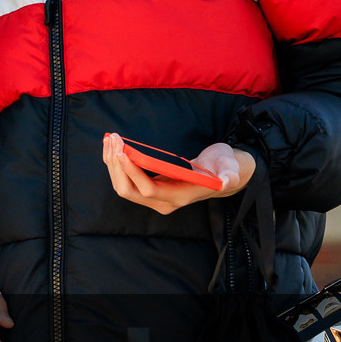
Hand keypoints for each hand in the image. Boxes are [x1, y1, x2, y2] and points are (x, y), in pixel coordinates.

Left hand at [101, 135, 255, 217]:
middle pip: (129, 191)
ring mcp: (155, 198)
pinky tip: (112, 147)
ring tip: (109, 139)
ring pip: (124, 187)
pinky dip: (117, 165)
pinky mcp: (150, 190)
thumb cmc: (225, 167)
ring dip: (113, 164)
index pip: (148, 190)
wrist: (222, 175)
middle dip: (117, 166)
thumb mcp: (230, 169)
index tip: (121, 151)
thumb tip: (226, 181)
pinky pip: (127, 181)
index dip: (133, 172)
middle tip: (112, 139)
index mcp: (180, 196)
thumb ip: (229, 176)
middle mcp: (164, 202)